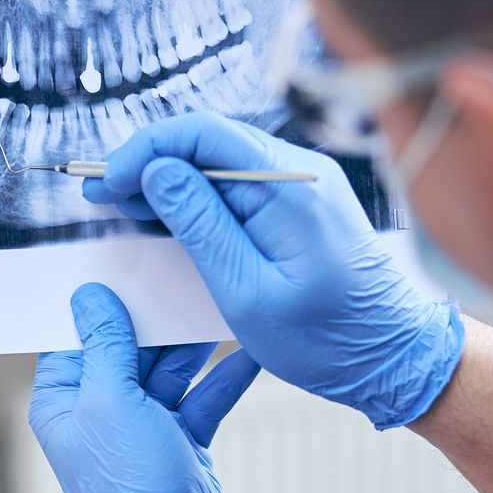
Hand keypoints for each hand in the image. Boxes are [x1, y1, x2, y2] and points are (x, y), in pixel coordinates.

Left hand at [30, 284, 260, 492]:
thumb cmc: (131, 491)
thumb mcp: (110, 402)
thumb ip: (105, 345)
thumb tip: (91, 298)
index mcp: (64, 401)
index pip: (79, 335)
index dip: (103, 302)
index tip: (128, 265)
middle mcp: (100, 411)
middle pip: (129, 345)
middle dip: (158, 316)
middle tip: (186, 276)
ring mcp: (143, 426)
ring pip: (170, 367)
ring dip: (195, 342)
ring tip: (220, 303)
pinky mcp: (182, 439)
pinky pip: (203, 395)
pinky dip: (225, 375)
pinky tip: (251, 349)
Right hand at [85, 112, 464, 429]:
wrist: (394, 358)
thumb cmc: (327, 339)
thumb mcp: (247, 291)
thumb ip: (200, 226)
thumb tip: (158, 172)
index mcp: (288, 186)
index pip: (201, 134)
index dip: (144, 151)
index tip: (106, 184)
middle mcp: (298, 172)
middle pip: (207, 143)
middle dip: (147, 165)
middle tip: (99, 199)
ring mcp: (302, 188)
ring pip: (218, 166)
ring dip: (168, 185)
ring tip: (122, 211)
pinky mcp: (300, 209)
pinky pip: (238, 189)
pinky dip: (197, 202)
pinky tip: (165, 223)